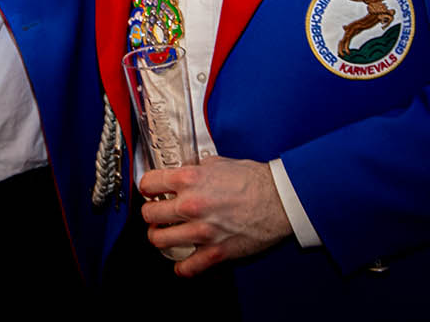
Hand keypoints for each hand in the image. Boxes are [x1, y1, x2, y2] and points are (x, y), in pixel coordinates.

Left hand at [138, 157, 291, 276]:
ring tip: (166, 234)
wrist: (281, 199)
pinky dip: (182, 267)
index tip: (151, 192)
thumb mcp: (217, 162)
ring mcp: (202, 231)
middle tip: (157, 214)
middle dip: (151, 214)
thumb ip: (195, 169)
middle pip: (148, 214)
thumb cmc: (255, 180)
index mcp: (189, 180)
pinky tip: (183, 261)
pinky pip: (187, 267)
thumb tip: (184, 173)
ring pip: (159, 240)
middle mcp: (191, 205)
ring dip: (160, 237)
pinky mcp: (216, 252)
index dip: (147, 188)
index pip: (148, 184)